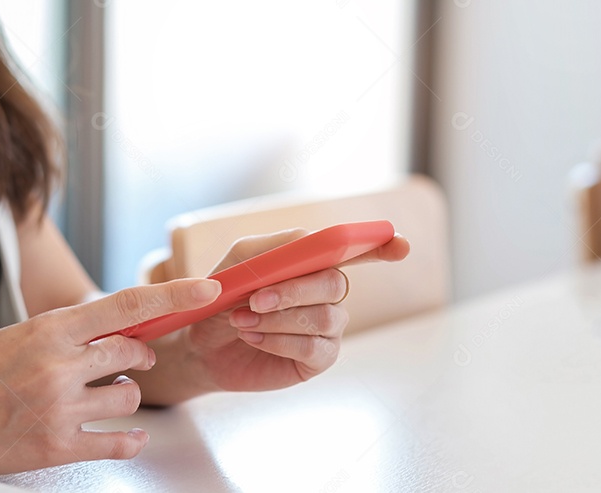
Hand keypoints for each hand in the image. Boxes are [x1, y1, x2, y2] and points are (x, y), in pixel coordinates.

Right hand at [0, 278, 221, 474]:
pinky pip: (119, 443)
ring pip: (130, 397)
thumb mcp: (18, 336)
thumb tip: (120, 327)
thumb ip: (68, 332)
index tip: (206, 290)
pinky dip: (130, 439)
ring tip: (101, 396)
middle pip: (134, 353)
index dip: (175, 295)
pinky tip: (125, 435)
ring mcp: (59, 408)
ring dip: (125, 396)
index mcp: (49, 330)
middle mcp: (58, 366)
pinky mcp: (57, 447)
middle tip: (126, 360)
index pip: (127, 304)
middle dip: (138, 356)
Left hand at [182, 229, 409, 391]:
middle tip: (255, 299)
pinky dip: (280, 341)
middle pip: (336, 283)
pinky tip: (255, 338)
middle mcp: (326, 293)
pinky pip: (315, 347)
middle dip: (294, 291)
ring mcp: (326, 327)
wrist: (200, 345)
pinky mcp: (317, 358)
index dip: (381, 246)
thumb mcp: (237, 265)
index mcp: (312, 263)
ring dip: (279, 318)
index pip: (357, 250)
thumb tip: (308, 241)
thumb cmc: (221, 300)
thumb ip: (272, 250)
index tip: (400, 244)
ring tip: (243, 321)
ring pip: (325, 317)